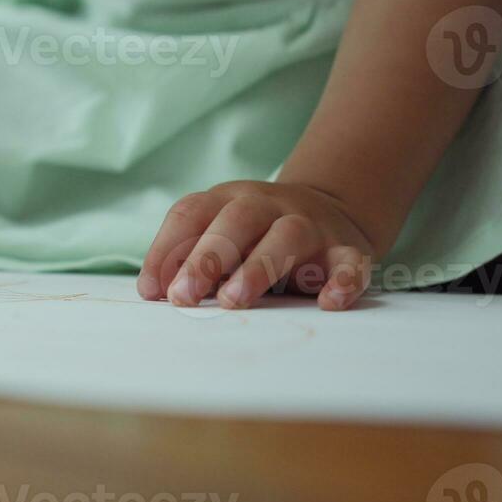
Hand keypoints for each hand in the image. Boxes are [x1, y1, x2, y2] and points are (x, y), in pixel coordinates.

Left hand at [138, 181, 377, 310]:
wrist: (332, 210)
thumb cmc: (258, 235)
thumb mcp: (221, 236)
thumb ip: (187, 258)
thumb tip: (151, 291)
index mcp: (229, 199)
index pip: (191, 213)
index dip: (166, 249)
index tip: (152, 291)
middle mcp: (269, 205)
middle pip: (236, 219)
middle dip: (206, 256)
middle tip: (183, 296)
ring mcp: (310, 224)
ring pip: (287, 235)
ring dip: (258, 267)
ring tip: (232, 301)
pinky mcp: (346, 249)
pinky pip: (349, 261)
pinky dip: (342, 281)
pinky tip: (328, 302)